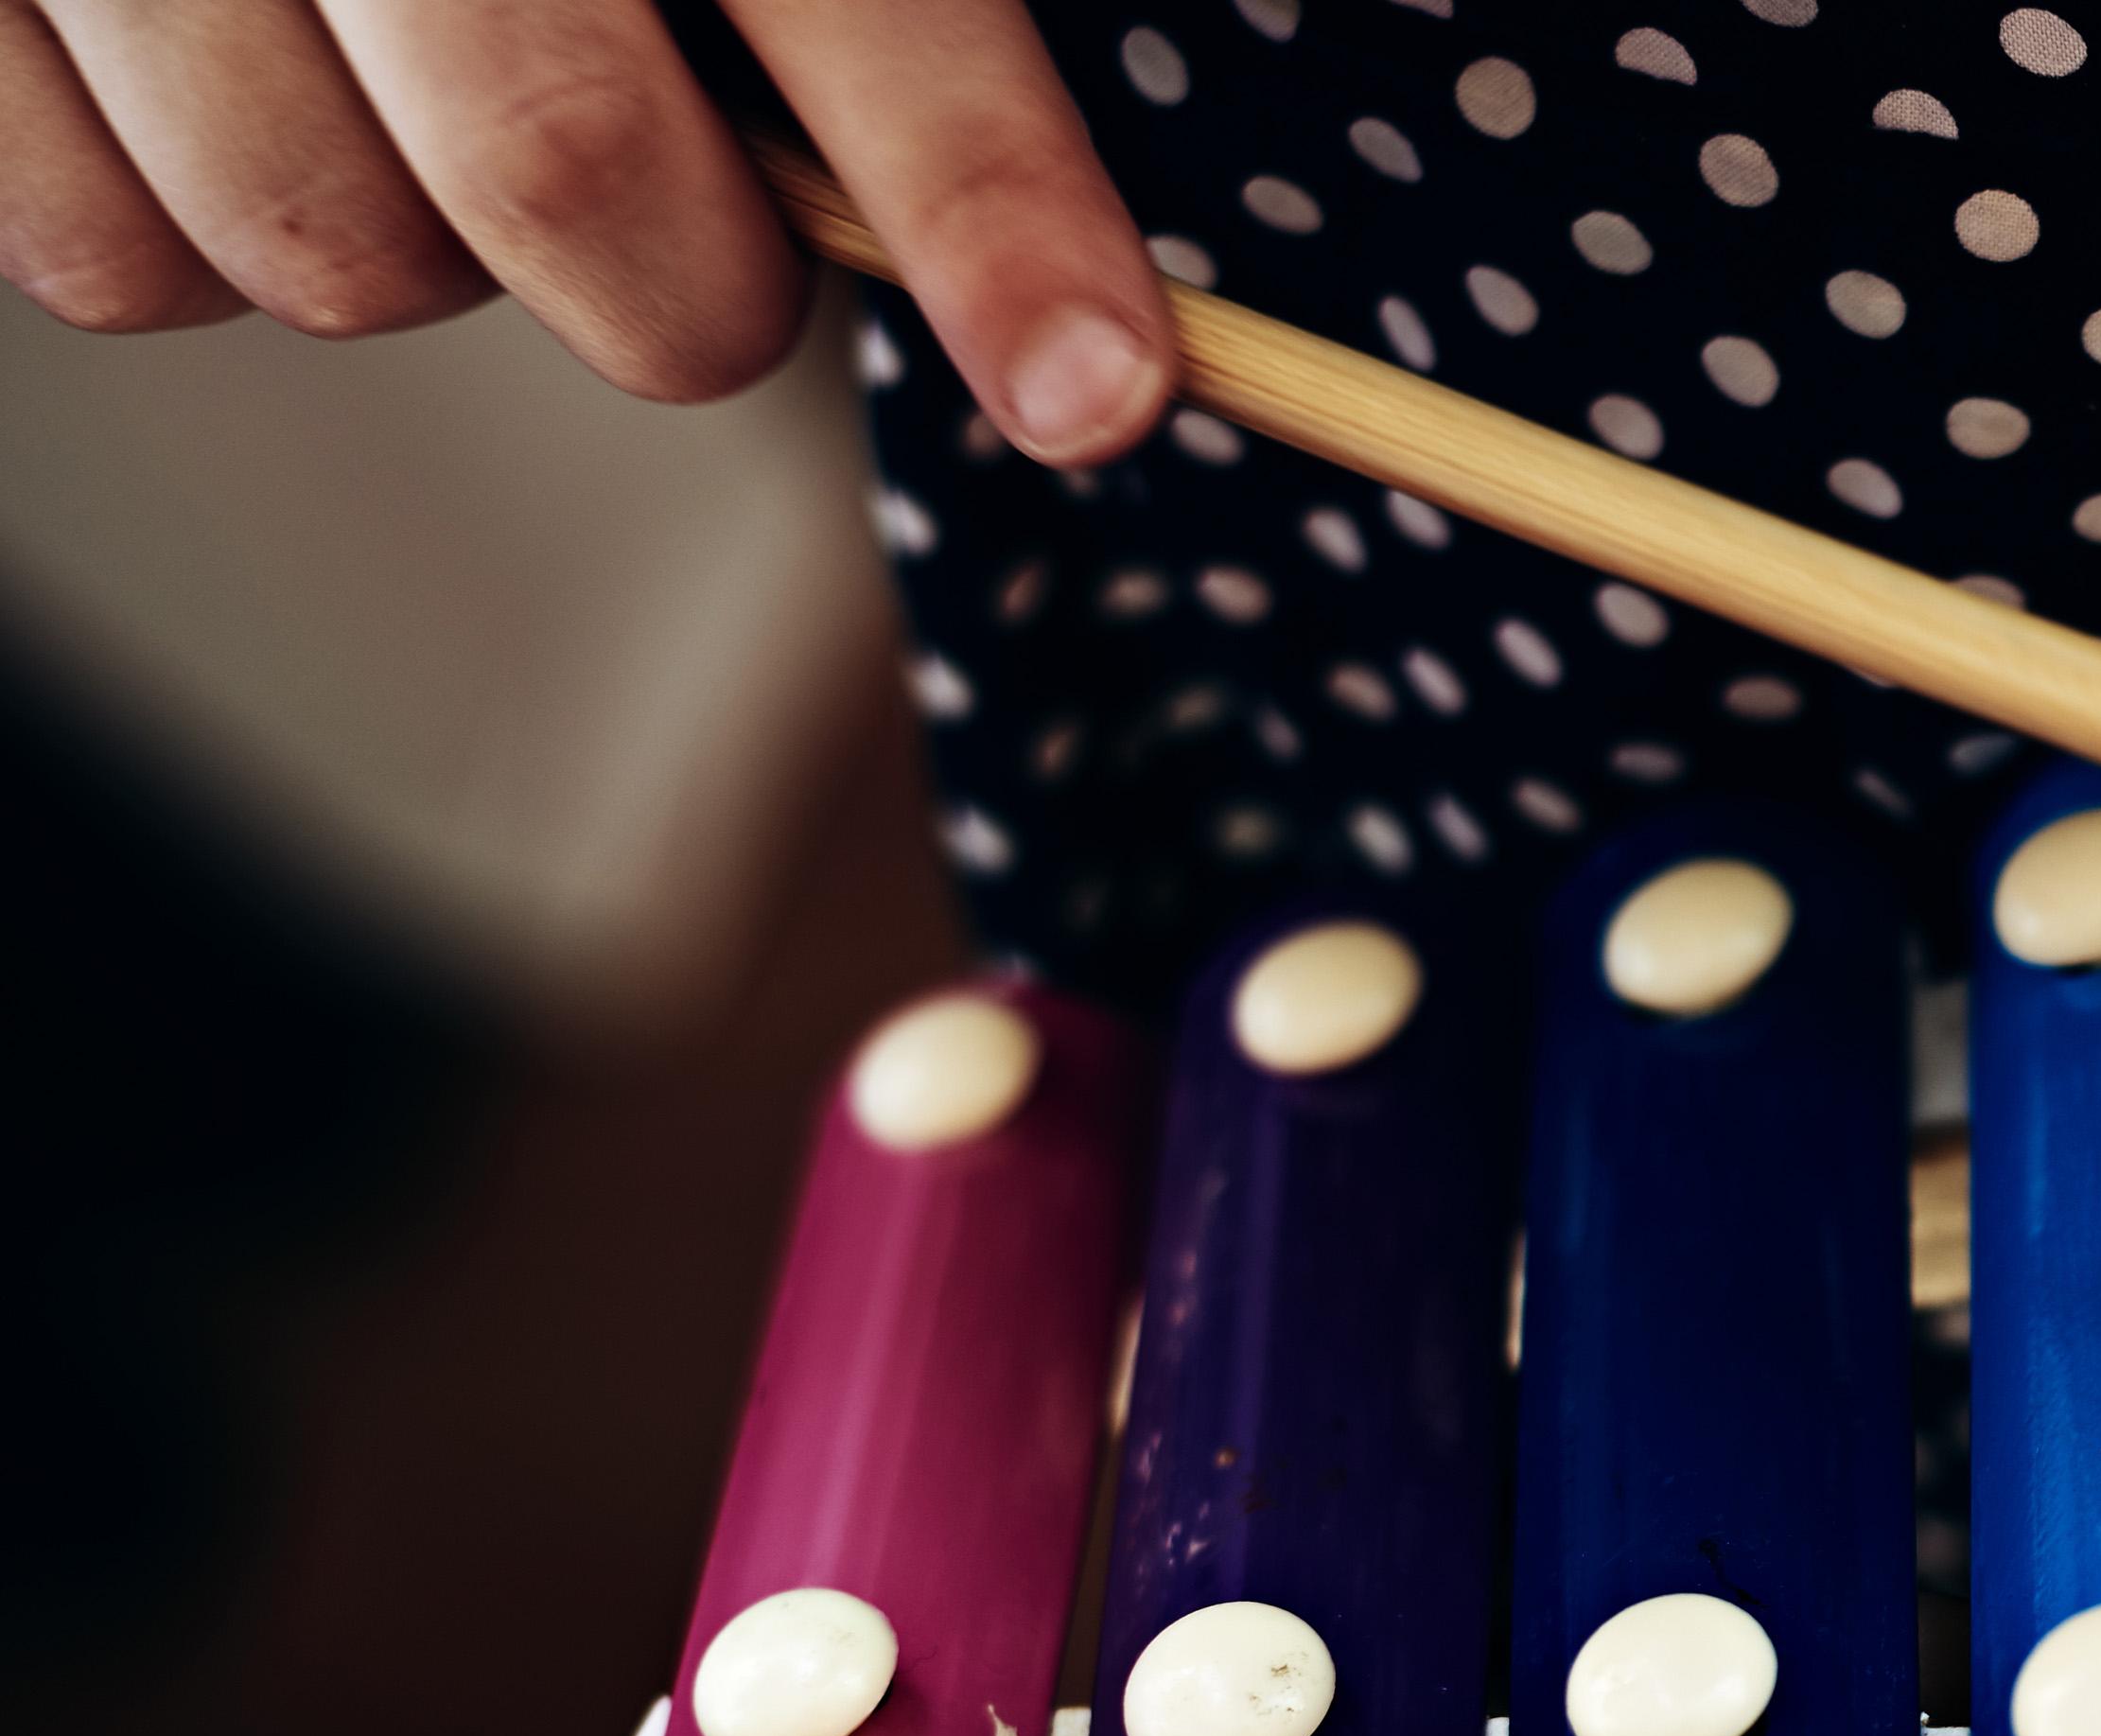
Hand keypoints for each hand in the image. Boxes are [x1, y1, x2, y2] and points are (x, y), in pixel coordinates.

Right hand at [0, 0, 1167, 461]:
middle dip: (694, 282)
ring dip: (433, 244)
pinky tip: (263, 96)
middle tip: (726, 250)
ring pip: (326, 252)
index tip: (1099, 385)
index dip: (987, 202)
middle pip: (560, 176)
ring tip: (438, 88)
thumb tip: (1069, 239)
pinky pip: (105, 254)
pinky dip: (210, 231)